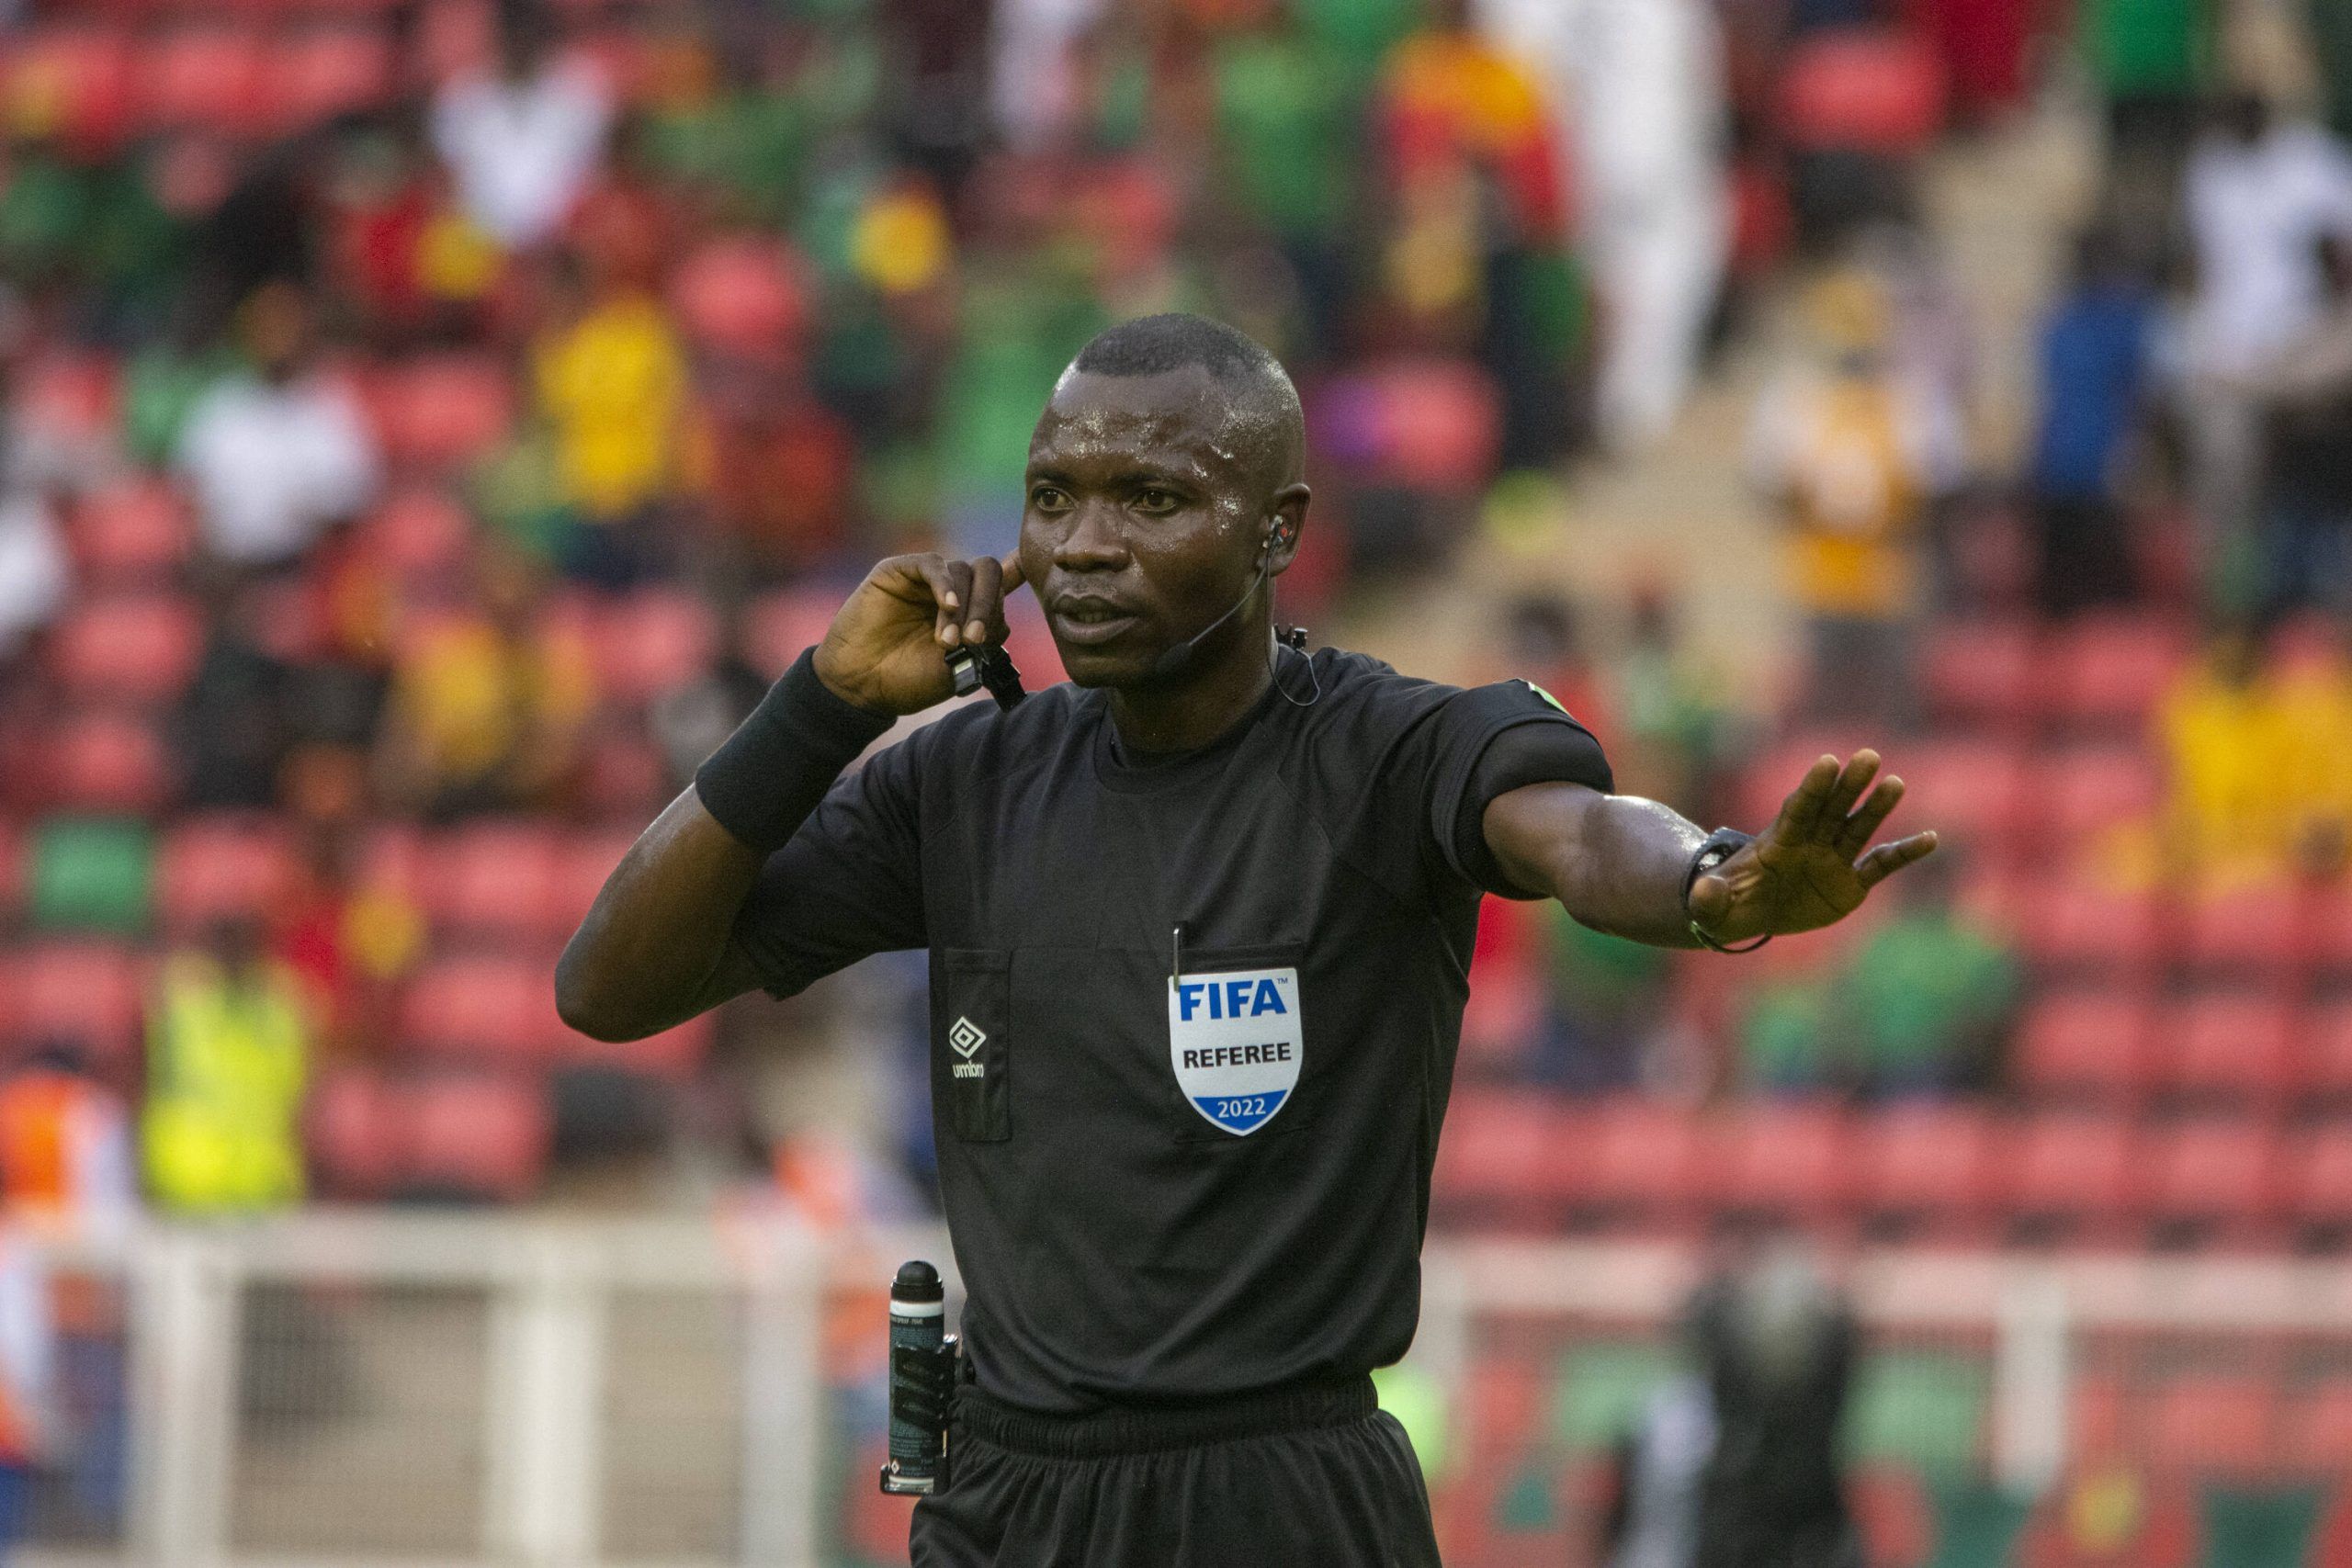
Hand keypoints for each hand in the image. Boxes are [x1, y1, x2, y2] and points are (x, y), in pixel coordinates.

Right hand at [812, 552, 1026, 715]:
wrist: (862, 686)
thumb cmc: (909, 680)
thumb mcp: (960, 666)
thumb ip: (987, 637)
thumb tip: (1008, 613)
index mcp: (970, 609)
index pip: (1001, 581)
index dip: (1019, 571)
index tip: (1031, 570)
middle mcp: (951, 589)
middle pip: (988, 572)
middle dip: (988, 604)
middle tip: (974, 639)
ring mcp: (925, 579)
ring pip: (962, 571)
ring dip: (962, 608)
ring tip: (946, 642)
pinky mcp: (899, 571)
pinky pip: (932, 564)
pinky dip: (945, 585)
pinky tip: (947, 607)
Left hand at [1686, 750, 1937, 942]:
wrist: (1748, 913)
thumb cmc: (1726, 902)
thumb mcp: (1712, 903)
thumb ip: (1710, 897)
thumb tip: (1703, 892)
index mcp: (1776, 842)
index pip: (1797, 809)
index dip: (1812, 787)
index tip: (1827, 762)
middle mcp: (1809, 842)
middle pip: (1831, 808)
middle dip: (1848, 785)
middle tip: (1867, 755)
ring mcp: (1831, 859)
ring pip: (1857, 828)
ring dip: (1877, 807)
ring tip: (1896, 782)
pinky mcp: (1850, 883)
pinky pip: (1881, 865)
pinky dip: (1905, 853)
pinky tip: (1931, 839)